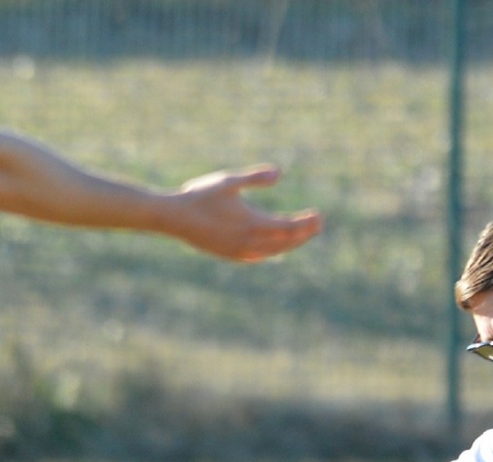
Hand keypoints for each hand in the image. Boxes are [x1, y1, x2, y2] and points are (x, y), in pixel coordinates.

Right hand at [170, 164, 321, 261]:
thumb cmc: (200, 195)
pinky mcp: (232, 256)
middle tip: (318, 225)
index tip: (318, 216)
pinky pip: (260, 257)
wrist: (174, 218)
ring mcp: (241, 252)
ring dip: (291, 244)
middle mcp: (250, 242)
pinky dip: (273, 252)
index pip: (289, 228)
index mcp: (253, 223)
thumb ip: (255, 178)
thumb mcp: (228, 181)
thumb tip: (280, 173)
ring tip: (302, 236)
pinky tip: (276, 249)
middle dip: (304, 234)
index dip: (306, 223)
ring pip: (275, 252)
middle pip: (286, 242)